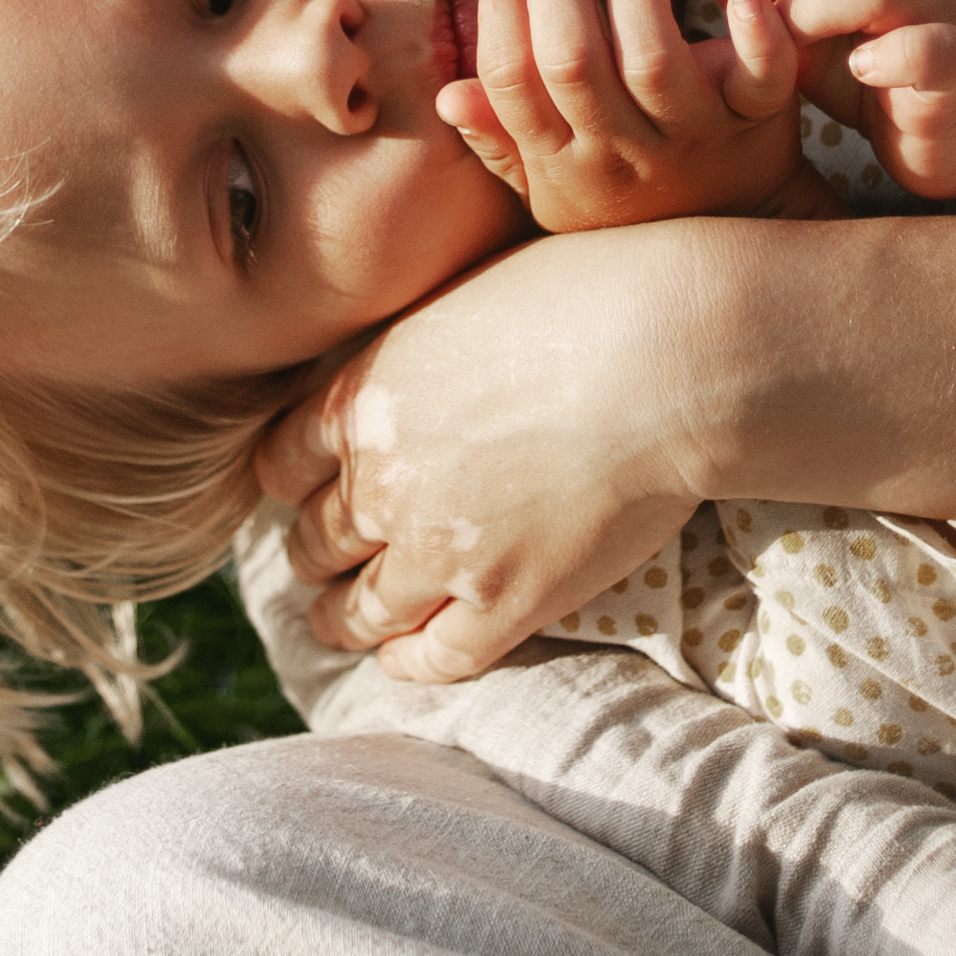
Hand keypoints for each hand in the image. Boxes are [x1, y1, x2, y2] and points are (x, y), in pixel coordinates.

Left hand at [257, 204, 955, 681]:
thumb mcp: (466, 292)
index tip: (303, 487)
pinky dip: (409, 663)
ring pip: (358, 610)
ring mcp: (439, 551)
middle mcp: (382, 478)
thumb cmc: (589, 293)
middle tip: (325, 553)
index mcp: (364, 393)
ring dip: (343, 617)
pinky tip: (406, 657)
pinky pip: (433, 658)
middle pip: (313, 537)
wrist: (672, 354)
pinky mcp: (504, 605)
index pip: (283, 460)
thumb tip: (411, 363)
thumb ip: (417, 346)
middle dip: (316, 547)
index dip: (291, 480)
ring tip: (343, 619)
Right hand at [434, 0, 814, 229]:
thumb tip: (449, 95)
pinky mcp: (755, 115)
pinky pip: (761, 72)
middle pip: (573, 63)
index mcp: (563, 162)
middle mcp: (623, 151)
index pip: (511, 81)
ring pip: (652, 60)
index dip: (501, 13)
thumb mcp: (552, 182)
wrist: (734, 227)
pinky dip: (754, 26)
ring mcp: (692, 134)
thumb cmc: (628, 189)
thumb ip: (501, 138)